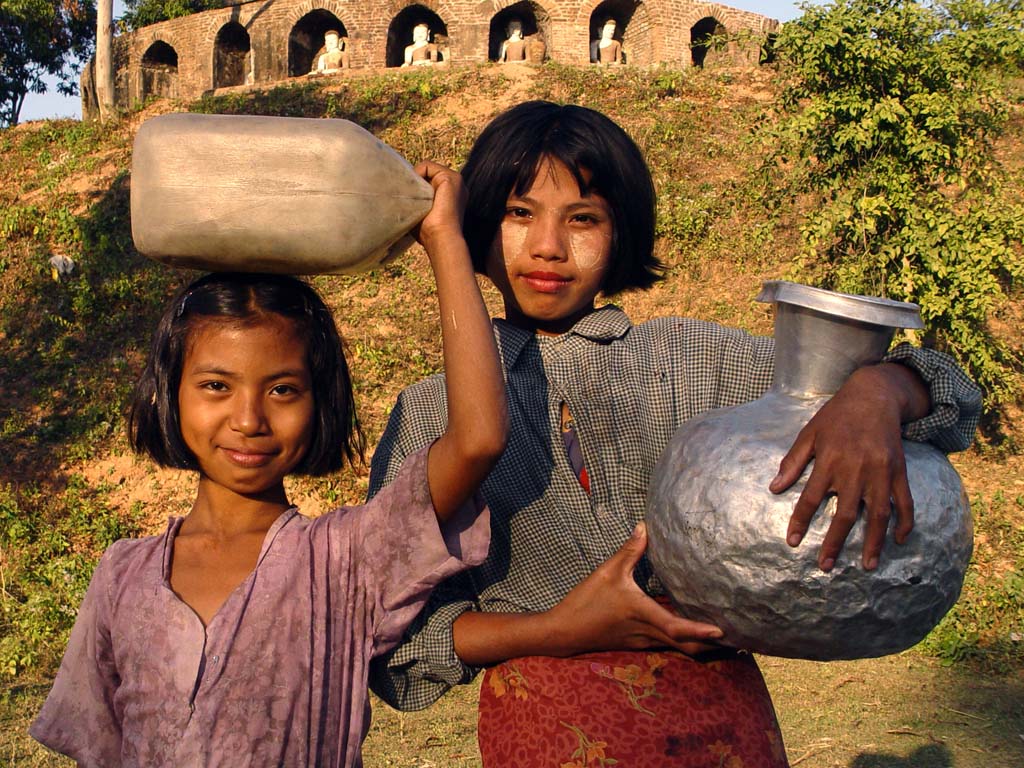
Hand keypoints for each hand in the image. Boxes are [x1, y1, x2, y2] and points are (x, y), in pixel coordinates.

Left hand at [413, 160, 466, 255]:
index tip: (407, 197)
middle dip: (414, 181)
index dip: (415, 186)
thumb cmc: (428, 232)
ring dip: (415, 179)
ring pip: (426, 169)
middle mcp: (454, 186)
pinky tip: (417, 191)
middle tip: (408, 196)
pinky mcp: (451, 177)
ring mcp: (455, 180)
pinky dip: (417, 174)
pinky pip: (426, 166)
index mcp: (450, 194)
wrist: (441, 237)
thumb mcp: (420, 211)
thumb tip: (397, 190)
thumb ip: (414, 199)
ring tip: (414, 196)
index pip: (428, 180)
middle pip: (426, 173)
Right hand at [548, 522, 722, 656]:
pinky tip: (690, 630)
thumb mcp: (607, 571)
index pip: (678, 628)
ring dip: (699, 644)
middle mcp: (647, 633)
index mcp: (643, 614)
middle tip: (736, 638)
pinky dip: (683, 640)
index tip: (723, 630)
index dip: (701, 631)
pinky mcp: (637, 642)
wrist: (565, 632)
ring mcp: (643, 641)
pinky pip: (667, 644)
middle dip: (711, 645)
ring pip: (678, 648)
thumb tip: (644, 526)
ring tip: (720, 635)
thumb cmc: (587, 601)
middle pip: (686, 647)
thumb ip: (629, 550)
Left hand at [771, 364, 927, 571]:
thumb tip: (775, 487)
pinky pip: (905, 501)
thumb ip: (793, 462)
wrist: (874, 396)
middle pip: (844, 514)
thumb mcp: (809, 433)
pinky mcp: (900, 470)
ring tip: (866, 566)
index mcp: (829, 461)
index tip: (792, 542)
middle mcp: (855, 469)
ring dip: (872, 542)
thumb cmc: (836, 416)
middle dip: (834, 543)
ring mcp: (880, 472)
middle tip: (825, 567)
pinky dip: (905, 521)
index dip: (800, 521)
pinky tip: (899, 540)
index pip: (811, 498)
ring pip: (877, 514)